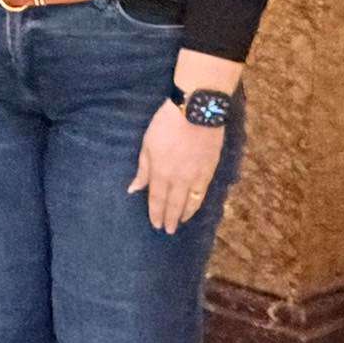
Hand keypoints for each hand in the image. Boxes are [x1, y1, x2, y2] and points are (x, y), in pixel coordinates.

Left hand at [129, 99, 224, 233]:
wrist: (197, 111)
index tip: (155, 224)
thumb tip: (133, 189)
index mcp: (160, 172)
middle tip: (168, 231)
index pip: (156, 198)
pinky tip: (196, 206)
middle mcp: (178, 179)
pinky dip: (199, 203)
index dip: (155, 213)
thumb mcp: (147, 145)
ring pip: (190, 202)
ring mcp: (196, 176)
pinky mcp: (210, 169)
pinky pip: (203, 192)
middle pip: (173, 203)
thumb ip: (142, 169)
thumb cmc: (166, 124)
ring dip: (185, 214)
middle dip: (170, 218)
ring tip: (181, 223)